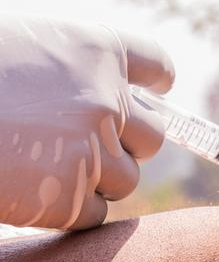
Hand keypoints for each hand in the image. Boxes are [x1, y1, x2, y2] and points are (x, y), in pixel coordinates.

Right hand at [0, 17, 174, 229]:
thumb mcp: (20, 52)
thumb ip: (68, 73)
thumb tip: (118, 105)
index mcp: (93, 48)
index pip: (155, 65)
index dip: (156, 84)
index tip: (156, 93)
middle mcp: (104, 97)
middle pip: (152, 135)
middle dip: (126, 144)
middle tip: (84, 144)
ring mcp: (92, 150)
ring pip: (125, 179)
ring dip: (96, 179)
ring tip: (43, 165)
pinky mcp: (71, 198)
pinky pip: (97, 213)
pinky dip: (72, 210)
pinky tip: (33, 191)